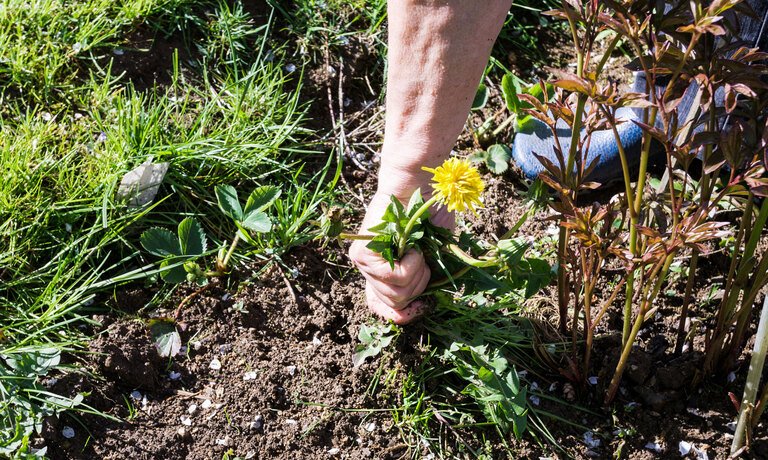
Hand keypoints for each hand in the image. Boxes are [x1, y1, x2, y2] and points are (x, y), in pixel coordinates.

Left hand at [349, 192, 453, 324]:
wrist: (418, 186)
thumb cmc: (428, 215)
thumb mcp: (430, 254)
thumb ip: (420, 279)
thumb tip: (415, 310)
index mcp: (382, 272)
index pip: (381, 308)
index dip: (401, 316)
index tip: (419, 309)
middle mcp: (368, 270)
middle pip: (395, 304)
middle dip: (419, 286)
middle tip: (423, 260)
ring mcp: (362, 263)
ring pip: (396, 293)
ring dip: (417, 273)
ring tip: (416, 248)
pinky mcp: (362, 255)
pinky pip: (395, 277)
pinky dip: (412, 264)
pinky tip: (410, 245)